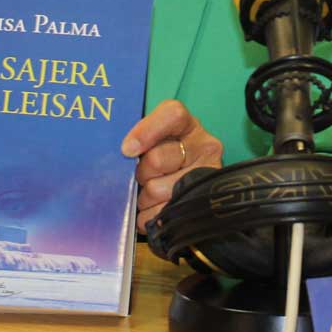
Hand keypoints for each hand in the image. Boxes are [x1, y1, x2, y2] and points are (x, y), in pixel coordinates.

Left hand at [123, 99, 223, 231]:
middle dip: (142, 173)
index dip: (146, 131)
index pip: (172, 115)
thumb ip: (140, 138)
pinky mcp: (202, 203)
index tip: (127, 149)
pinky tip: (155, 209)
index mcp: (188, 124)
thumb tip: (125, 151)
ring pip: (156, 190)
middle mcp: (204, 146)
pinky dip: (149, 216)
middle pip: (156, 159)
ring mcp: (207, 175)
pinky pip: (160, 214)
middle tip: (144, 175)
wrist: (189, 188)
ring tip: (150, 194)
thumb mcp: (155, 140)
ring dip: (144, 197)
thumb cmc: (164, 158)